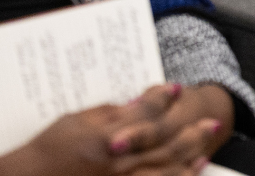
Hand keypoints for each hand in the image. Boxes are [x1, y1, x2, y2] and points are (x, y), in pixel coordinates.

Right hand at [0, 83, 232, 175]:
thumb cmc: (44, 151)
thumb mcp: (74, 120)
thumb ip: (108, 113)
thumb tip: (135, 105)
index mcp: (106, 137)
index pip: (144, 114)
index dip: (162, 99)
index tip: (176, 88)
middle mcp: (117, 162)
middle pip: (163, 145)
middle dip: (189, 132)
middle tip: (210, 123)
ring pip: (163, 171)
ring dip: (187, 160)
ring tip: (205, 150)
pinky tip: (185, 174)